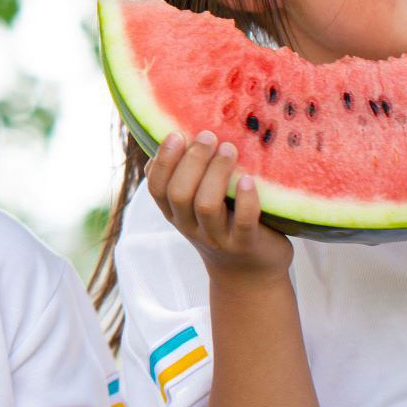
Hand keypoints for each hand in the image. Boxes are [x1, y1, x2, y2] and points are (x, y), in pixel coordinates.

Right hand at [147, 130, 292, 280]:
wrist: (249, 273)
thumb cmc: (224, 224)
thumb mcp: (196, 205)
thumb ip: (187, 177)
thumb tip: (180, 133)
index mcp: (175, 213)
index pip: (156, 187)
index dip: (163, 160)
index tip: (176, 134)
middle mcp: (190, 226)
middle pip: (179, 193)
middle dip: (192, 161)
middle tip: (208, 135)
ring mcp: (217, 238)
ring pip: (205, 205)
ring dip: (216, 174)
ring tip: (229, 149)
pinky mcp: (245, 245)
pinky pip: (243, 222)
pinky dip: (246, 200)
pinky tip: (250, 181)